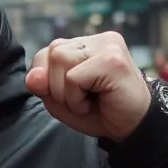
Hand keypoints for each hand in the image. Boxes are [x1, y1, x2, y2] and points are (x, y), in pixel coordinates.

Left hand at [25, 32, 150, 141]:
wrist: (134, 128)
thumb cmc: (101, 112)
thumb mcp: (62, 102)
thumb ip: (43, 86)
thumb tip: (33, 77)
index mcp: (85, 44)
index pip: (46, 52)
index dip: (46, 79)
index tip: (70, 96)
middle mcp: (97, 39)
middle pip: (51, 53)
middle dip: (56, 86)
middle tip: (81, 100)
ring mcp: (106, 45)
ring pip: (59, 60)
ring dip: (67, 93)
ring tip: (88, 100)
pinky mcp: (111, 59)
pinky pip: (73, 77)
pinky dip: (76, 98)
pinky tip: (97, 101)